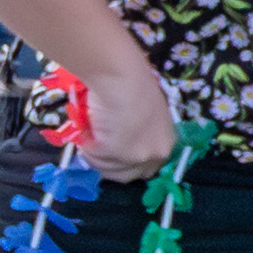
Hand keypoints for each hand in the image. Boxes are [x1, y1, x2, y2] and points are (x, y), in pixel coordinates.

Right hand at [70, 60, 178, 179]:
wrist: (121, 76)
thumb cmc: (131, 85)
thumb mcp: (141, 115)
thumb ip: (136, 133)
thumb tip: (115, 140)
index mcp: (166, 142)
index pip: (147, 169)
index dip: (125, 164)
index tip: (109, 155)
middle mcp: (156, 153)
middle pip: (127, 176)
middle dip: (108, 165)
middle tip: (94, 149)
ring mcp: (137, 155)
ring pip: (106, 168)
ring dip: (94, 153)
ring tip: (88, 132)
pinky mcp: (118, 153)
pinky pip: (93, 156)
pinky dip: (86, 144)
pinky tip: (86, 129)